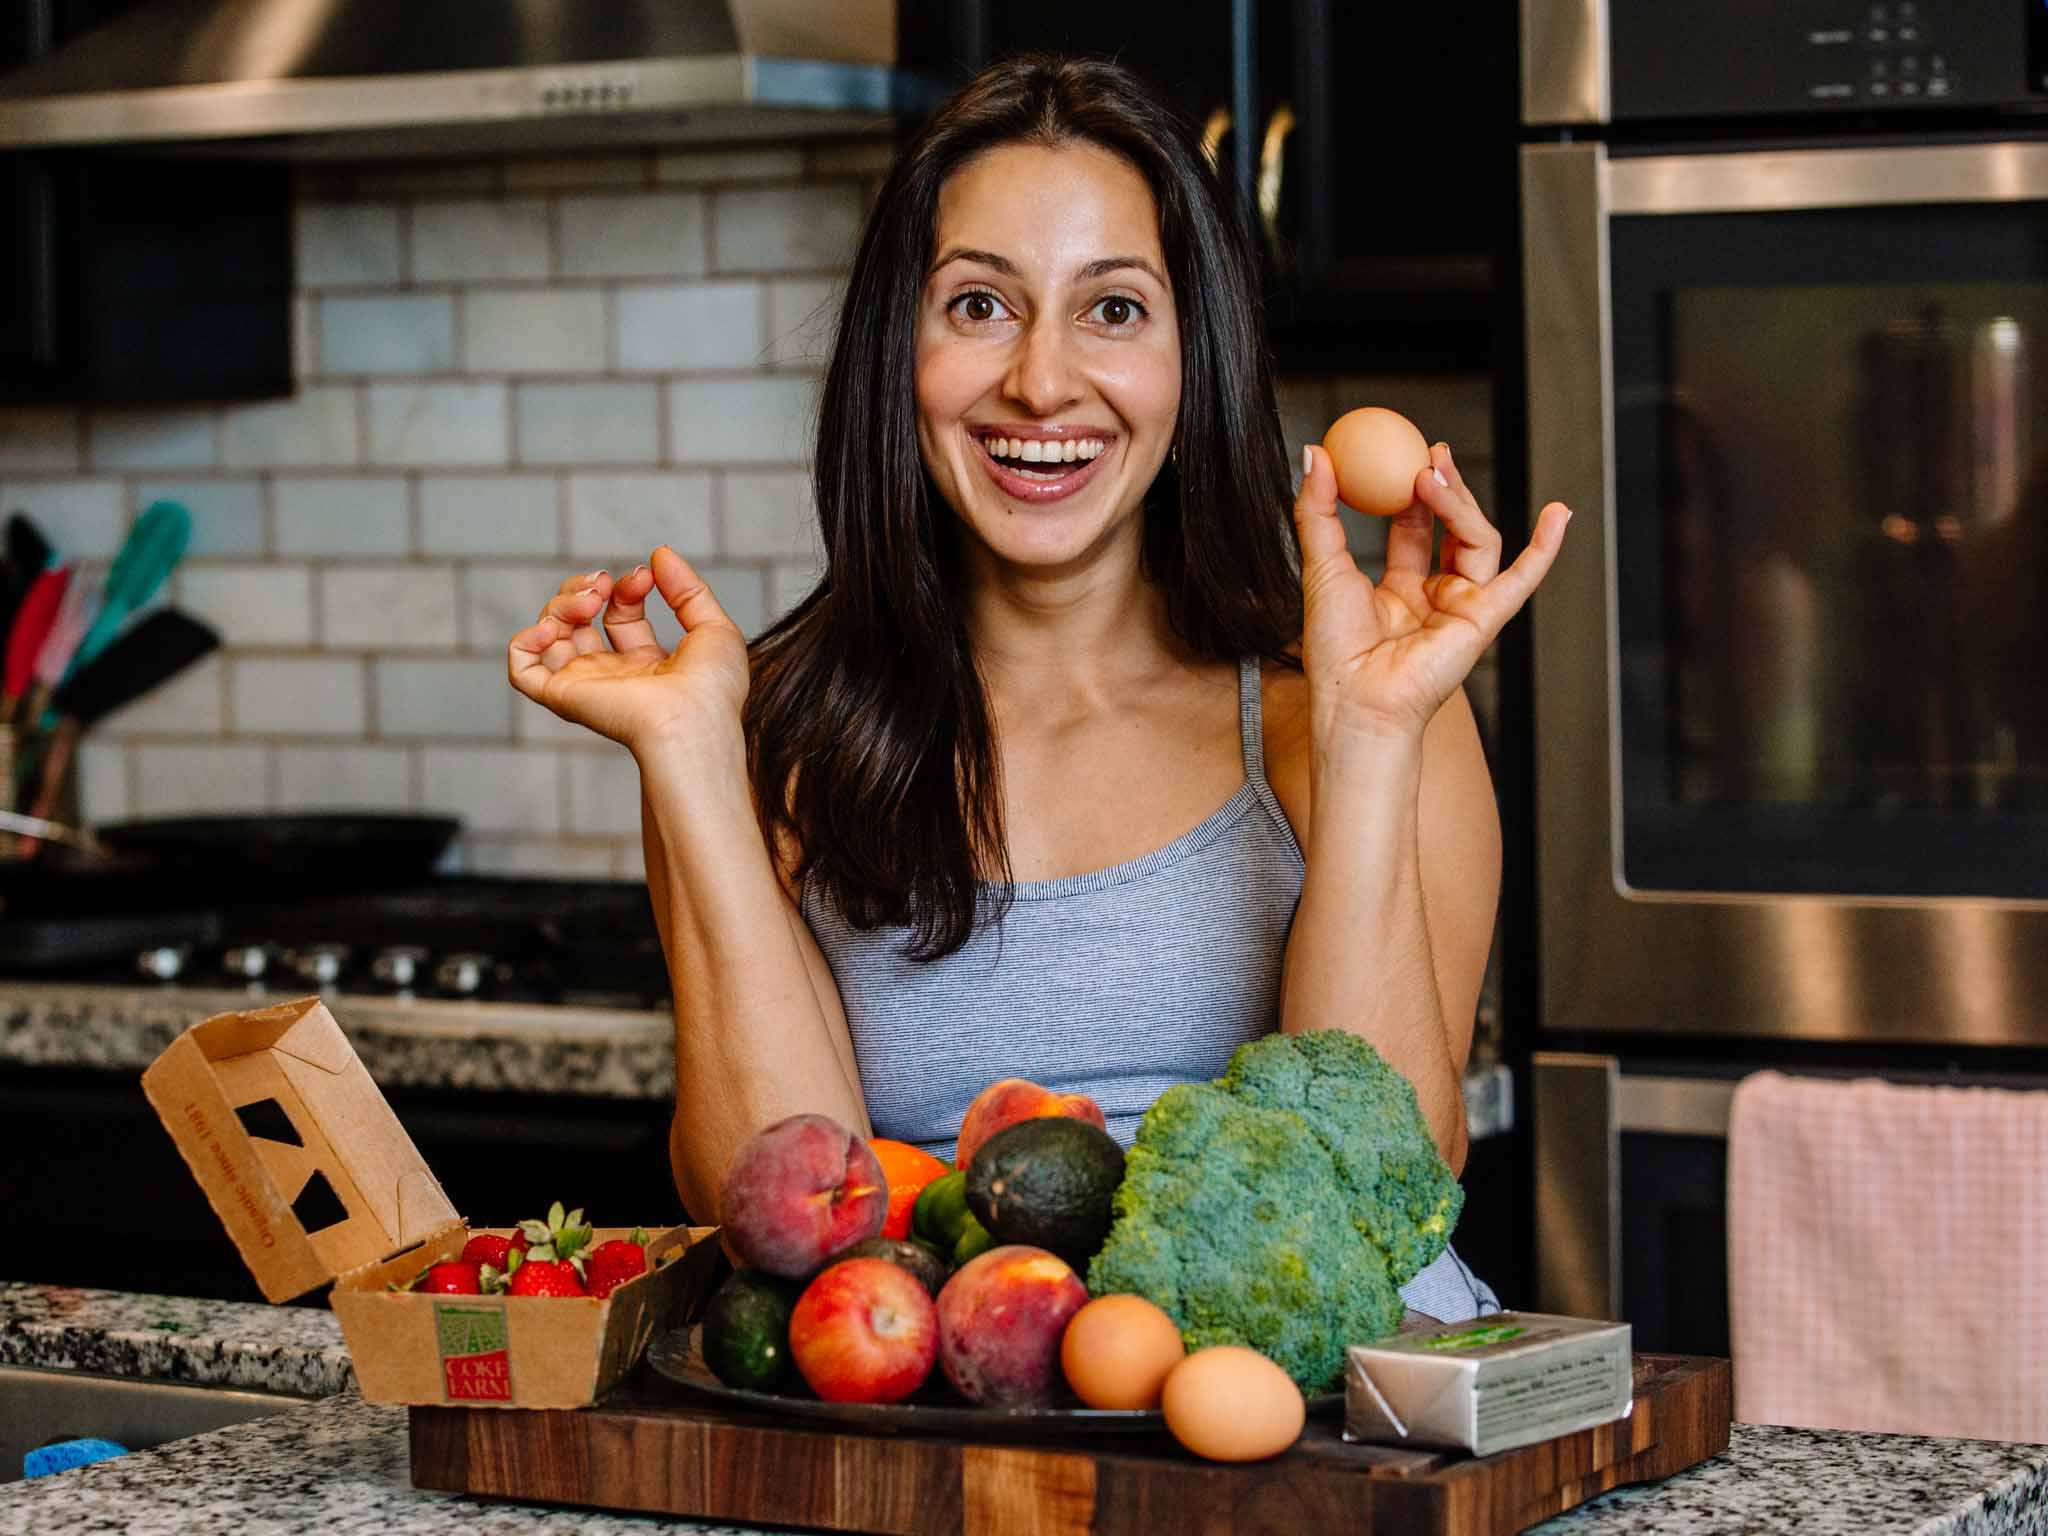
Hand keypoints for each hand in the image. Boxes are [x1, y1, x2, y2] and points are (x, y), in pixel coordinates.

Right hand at [506, 545, 749, 752]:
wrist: (694, 718)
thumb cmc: (712, 688)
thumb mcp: (713, 626)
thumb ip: (688, 589)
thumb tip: (659, 554)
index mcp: (645, 663)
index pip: (619, 612)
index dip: (626, 587)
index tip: (645, 576)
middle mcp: (611, 674)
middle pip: (577, 619)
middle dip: (585, 588)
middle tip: (604, 583)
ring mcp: (585, 684)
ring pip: (549, 635)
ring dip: (562, 603)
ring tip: (590, 600)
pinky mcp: (563, 695)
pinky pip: (522, 671)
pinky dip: (525, 641)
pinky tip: (552, 627)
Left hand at [1294, 441, 1569, 742]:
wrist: (1354, 698)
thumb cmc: (1335, 648)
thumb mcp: (1321, 565)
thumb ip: (1318, 510)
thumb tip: (1315, 454)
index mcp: (1398, 591)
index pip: (1413, 529)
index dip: (1413, 491)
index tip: (1404, 454)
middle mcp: (1434, 598)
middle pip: (1452, 529)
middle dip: (1445, 488)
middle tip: (1431, 451)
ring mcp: (1462, 608)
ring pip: (1477, 540)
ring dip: (1459, 502)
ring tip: (1431, 473)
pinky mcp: (1484, 620)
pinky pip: (1521, 579)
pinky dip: (1544, 549)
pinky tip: (1559, 514)